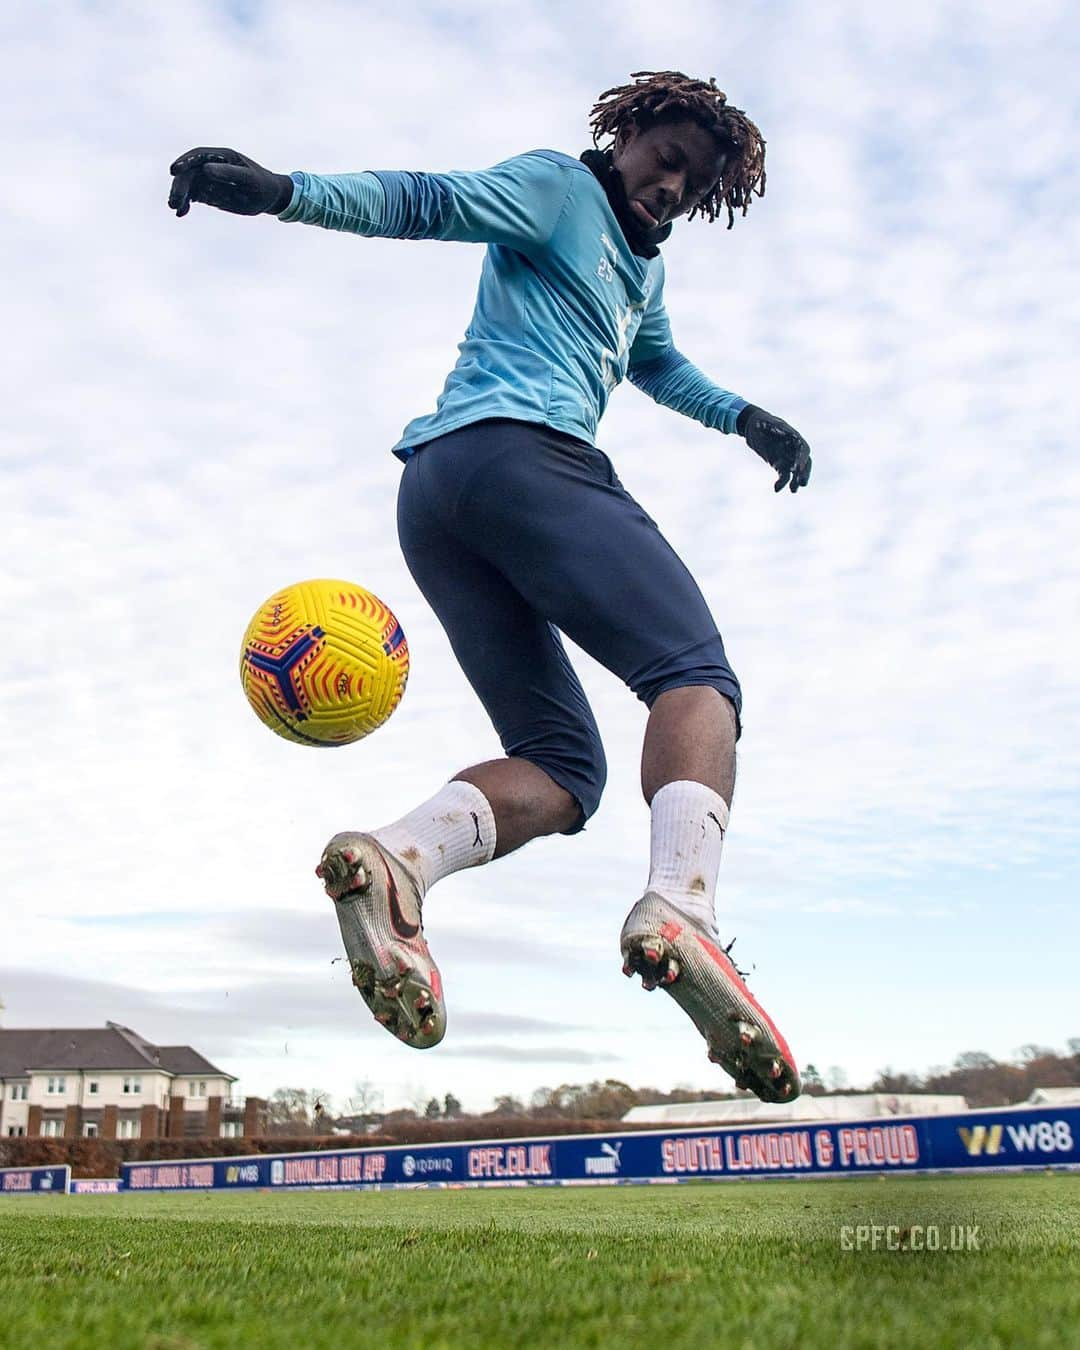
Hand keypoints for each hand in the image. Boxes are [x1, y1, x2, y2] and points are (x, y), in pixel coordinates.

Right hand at [168, 147, 293, 217]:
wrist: (268, 198)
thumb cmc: (262, 185)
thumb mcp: (249, 179)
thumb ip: (229, 173)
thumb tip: (206, 170)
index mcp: (221, 156)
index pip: (198, 156)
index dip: (184, 162)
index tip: (174, 171)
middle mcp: (211, 166)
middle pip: (189, 172)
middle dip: (180, 185)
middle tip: (174, 200)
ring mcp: (208, 179)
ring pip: (188, 185)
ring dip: (179, 195)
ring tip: (175, 208)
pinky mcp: (208, 193)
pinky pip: (192, 197)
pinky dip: (185, 204)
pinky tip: (181, 213)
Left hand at [737, 405, 812, 492]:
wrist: (754, 427)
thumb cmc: (761, 422)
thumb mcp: (764, 423)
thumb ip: (767, 427)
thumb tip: (761, 426)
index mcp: (794, 437)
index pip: (803, 449)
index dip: (802, 459)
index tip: (797, 468)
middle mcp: (794, 449)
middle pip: (804, 462)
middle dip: (804, 473)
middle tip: (802, 483)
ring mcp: (787, 458)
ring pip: (795, 472)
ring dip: (795, 481)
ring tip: (793, 490)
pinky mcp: (779, 465)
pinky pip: (783, 475)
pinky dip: (781, 483)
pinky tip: (776, 489)